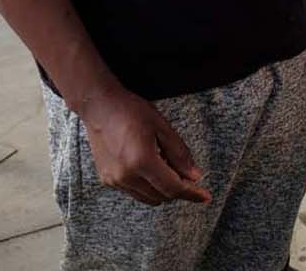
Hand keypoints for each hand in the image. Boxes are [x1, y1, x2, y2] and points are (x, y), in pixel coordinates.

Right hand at [71, 89, 207, 205]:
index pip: (173, 188)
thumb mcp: (163, 128)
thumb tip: (194, 177)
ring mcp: (114, 179)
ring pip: (147, 197)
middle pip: (161, 196)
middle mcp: (125, 176)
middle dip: (178, 190)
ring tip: (169, 168)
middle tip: (188, 176)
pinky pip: (134, 191)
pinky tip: (152, 169)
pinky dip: (148, 186)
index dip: (192, 194)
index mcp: (141, 162)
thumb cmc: (132, 112)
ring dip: (163, 190)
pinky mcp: (107, 179)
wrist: (100, 107)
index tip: (205, 197)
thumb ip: (180, 155)